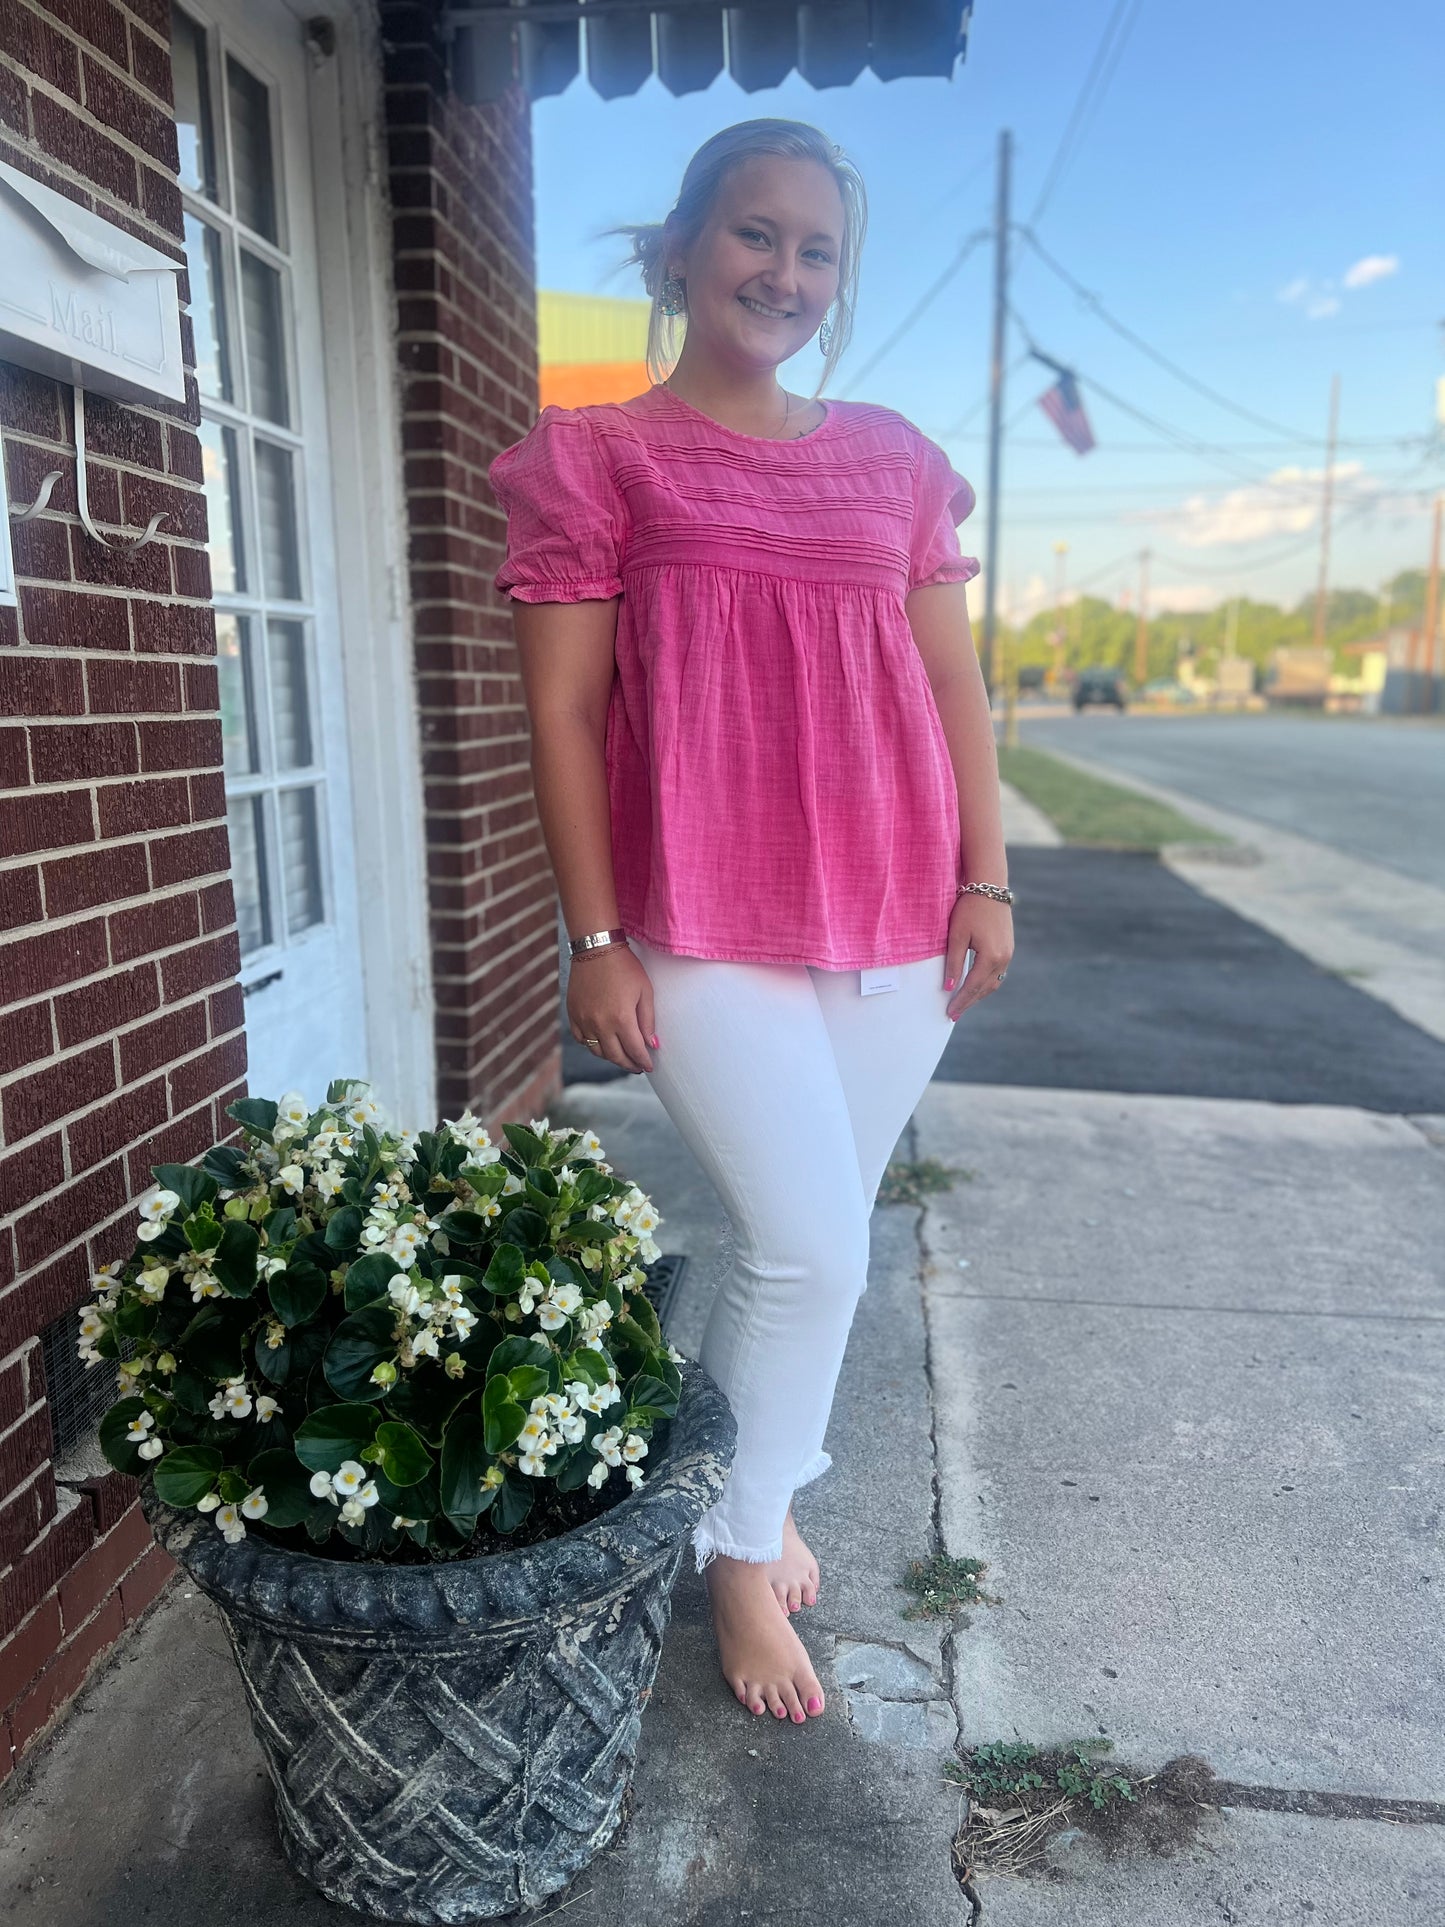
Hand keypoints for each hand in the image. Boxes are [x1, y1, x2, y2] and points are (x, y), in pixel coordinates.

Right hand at [566, 944, 657, 1073]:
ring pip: (597, 1051)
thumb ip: (648, 1020)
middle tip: (637, 1067)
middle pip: (615, 1056)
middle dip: (629, 1064)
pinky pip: (581, 1039)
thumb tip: (651, 1044)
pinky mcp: (573, 1014)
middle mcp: (600, 1024)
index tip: (649, 1066)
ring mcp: (584, 1020)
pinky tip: (601, 1044)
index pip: (634, 1050)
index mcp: (621, 1019)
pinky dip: (591, 1045)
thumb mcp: (645, 991)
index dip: (643, 1061)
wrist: (596, 948)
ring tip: (621, 1056)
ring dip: (611, 1057)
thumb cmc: (625, 967)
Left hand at [944, 896, 1013, 1020]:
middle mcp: (1003, 958)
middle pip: (984, 989)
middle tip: (954, 1014)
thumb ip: (953, 962)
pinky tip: (974, 985)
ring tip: (963, 1002)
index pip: (972, 987)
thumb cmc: (969, 908)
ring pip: (993, 982)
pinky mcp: (1008, 948)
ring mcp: (1008, 953)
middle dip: (969, 1002)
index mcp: (990, 957)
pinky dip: (985, 982)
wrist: (990, 887)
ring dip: (978, 994)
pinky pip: (997, 973)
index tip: (949, 1013)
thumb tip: (948, 987)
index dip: (960, 1001)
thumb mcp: (956, 935)